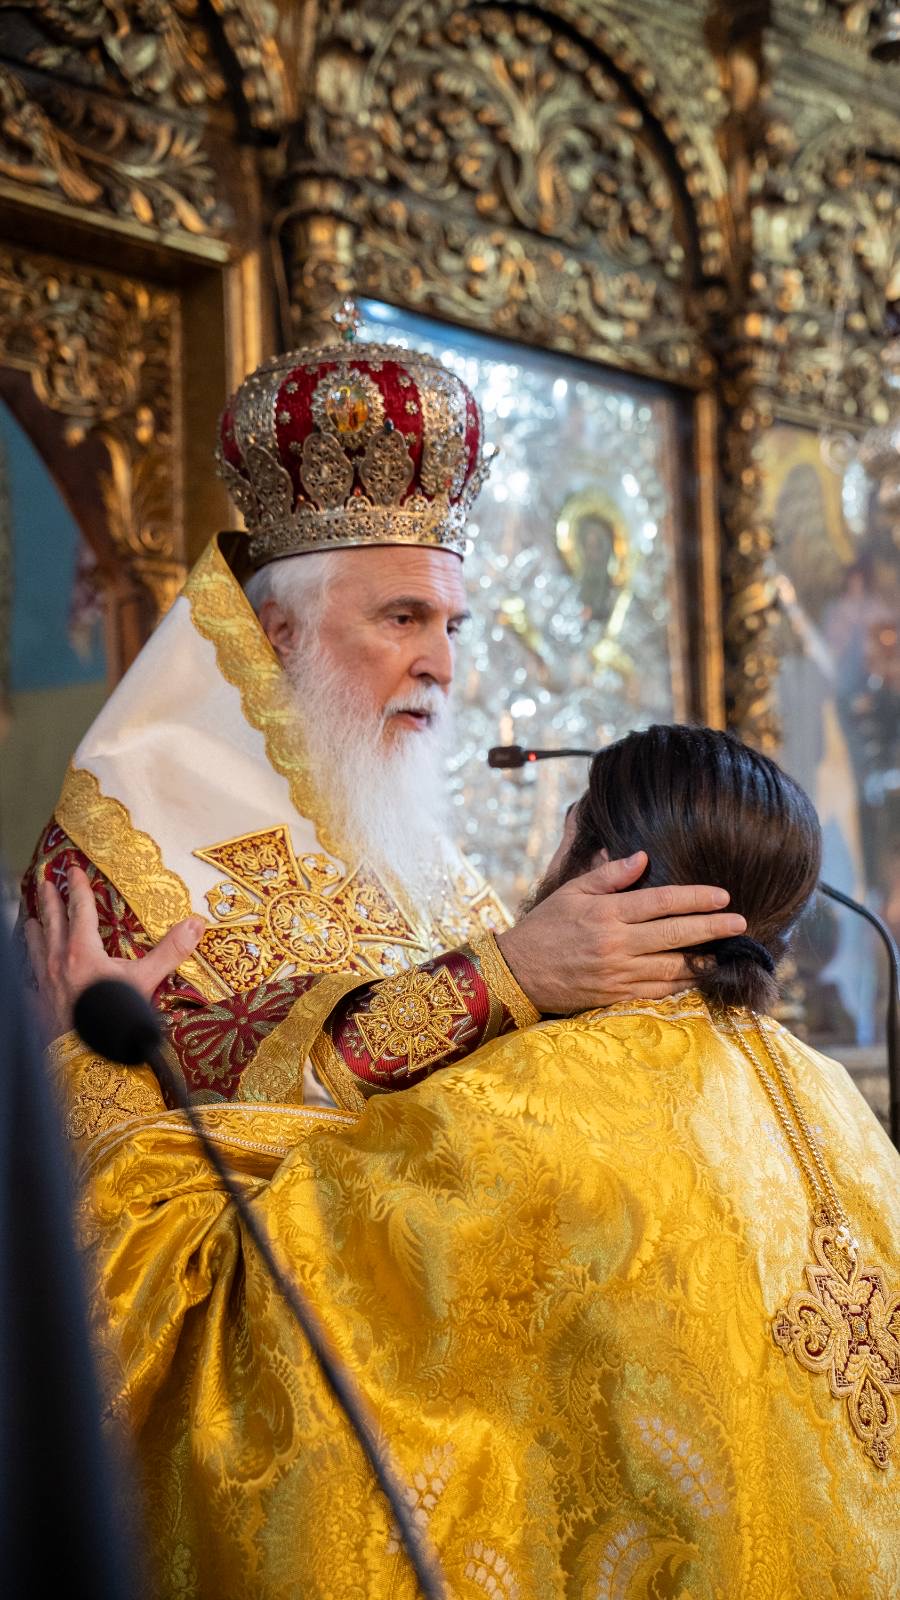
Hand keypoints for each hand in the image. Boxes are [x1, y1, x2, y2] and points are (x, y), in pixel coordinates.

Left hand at [24, 865, 205, 1042]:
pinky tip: (26, 970)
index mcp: (82, 951)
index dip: (77, 888)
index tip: (71, 869)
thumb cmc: (114, 1018)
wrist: (85, 1057)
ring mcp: (43, 983)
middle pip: (52, 923)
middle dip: (49, 901)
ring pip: (35, 947)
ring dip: (34, 930)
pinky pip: (27, 980)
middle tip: (45, 881)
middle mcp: (58, 962)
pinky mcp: (37, 1004)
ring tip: (31, 918)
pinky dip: (26, 969)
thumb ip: (170, 952)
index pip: (79, 910)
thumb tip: (196, 924)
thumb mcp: (146, 981)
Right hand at [495, 851, 745, 1013]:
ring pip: (673, 967)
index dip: (695, 898)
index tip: (722, 896)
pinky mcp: (616, 995)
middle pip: (675, 935)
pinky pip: (658, 990)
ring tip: (728, 950)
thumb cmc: (545, 926)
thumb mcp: (571, 891)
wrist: (518, 972)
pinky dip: (682, 984)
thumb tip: (643, 857)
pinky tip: (700, 975)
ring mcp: (617, 973)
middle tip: (741, 922)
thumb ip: (608, 875)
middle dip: (712, 928)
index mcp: (606, 914)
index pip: (661, 902)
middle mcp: (615, 944)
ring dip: (704, 959)